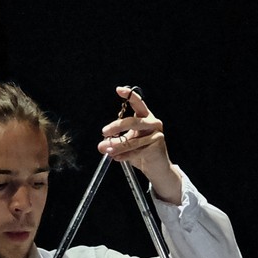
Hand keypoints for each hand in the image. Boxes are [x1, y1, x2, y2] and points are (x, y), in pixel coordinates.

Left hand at [100, 86, 178, 201]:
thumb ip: (114, 142)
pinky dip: (124, 155)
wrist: (156, 168)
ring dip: (118, 146)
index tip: (118, 90)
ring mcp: (156, 134)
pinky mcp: (157, 146)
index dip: (129, 95)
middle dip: (116, 127)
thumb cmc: (142, 152)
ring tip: (107, 151)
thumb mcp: (126, 144)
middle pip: (133, 121)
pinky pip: (137, 150)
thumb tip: (101, 145)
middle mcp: (152, 123)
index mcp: (145, 117)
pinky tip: (116, 157)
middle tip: (104, 132)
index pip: (138, 103)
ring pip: (133, 140)